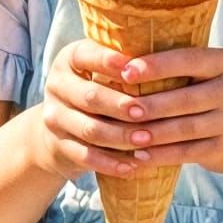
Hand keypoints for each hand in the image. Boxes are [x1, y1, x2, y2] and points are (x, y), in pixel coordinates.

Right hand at [31, 40, 159, 181]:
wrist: (60, 129)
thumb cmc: (98, 90)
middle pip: (89, 96)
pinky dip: (110, 163)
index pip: (86, 55)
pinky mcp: (58, 146)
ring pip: (89, 129)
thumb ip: (126, 66)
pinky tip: (132, 167)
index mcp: (70, 60)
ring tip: (145, 140)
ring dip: (120, 136)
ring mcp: (54, 117)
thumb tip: (168, 61)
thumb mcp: (102, 71)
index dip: (108, 61)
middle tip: (144, 112)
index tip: (132, 68)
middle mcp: (57, 85)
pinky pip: (85, 156)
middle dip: (119, 105)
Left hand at [110, 47, 222, 177]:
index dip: (157, 66)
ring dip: (155, 134)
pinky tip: (141, 155)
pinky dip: (163, 155)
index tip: (126, 72)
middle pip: (186, 98)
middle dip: (152, 104)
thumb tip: (122, 60)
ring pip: (186, 128)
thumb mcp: (213, 72)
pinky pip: (189, 152)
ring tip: (127, 136)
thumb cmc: (220, 92)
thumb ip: (181, 66)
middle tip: (123, 108)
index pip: (188, 60)